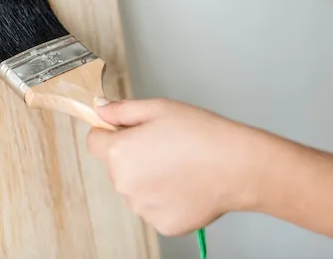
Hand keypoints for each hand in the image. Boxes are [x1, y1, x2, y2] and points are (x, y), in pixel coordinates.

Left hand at [87, 98, 270, 235]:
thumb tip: (100, 110)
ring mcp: (143, 207)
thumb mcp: (159, 108)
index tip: (128, 131)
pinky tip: (187, 185)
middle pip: (117, 167)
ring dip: (150, 179)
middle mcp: (124, 183)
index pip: (94, 142)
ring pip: (136, 189)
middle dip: (134, 156)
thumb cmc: (202, 133)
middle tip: (165, 146)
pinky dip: (167, 199)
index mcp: (120, 152)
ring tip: (181, 166)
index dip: (110, 133)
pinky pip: (155, 208)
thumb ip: (123, 110)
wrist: (238, 166)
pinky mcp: (162, 224)